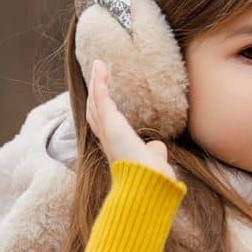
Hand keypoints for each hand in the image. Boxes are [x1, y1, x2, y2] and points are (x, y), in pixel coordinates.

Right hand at [86, 59, 176, 180]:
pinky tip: (100, 67)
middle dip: (94, 95)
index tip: (103, 101)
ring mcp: (107, 130)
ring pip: (95, 102)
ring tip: (98, 67)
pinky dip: (99, 81)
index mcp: (116, 148)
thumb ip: (152, 152)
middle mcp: (107, 139)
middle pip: (95, 112)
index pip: (105, 127)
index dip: (102, 113)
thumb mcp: (152, 161)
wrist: (147, 184)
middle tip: (97, 77)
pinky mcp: (109, 122)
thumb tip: (157, 147)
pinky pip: (101, 96)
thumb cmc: (151, 178)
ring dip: (96, 83)